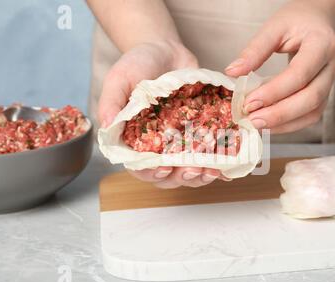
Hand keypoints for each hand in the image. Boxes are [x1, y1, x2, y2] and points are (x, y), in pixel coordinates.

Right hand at [99, 41, 226, 187]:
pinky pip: (209, 156)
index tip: (164, 167)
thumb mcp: (120, 79)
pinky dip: (219, 165)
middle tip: (194, 169)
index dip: (151, 173)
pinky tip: (228, 167)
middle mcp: (157, 148)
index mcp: (134, 141)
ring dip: (201, 175)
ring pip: (189, 171)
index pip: (140, 168)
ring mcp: (180, 144)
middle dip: (181, 177)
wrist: (166, 51)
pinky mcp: (198, 136)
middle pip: (168, 176)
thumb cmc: (138, 64)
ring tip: (212, 169)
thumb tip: (106, 126)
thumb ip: (111, 103)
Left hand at [225, 0, 334, 133]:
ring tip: (257, 125)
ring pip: (314, 112)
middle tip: (252, 120)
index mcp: (322, 44)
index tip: (249, 102)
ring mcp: (331, 82)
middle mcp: (331, 65)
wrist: (320, 20)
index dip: (274, 91)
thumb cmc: (298, 21)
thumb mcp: (274, 27)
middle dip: (280, 114)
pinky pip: (311, 115)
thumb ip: (254, 50)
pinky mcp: (324, 93)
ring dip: (285, 123)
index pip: (299, 74)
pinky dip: (290, 124)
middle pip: (311, 98)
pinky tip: (270, 124)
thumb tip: (232, 72)